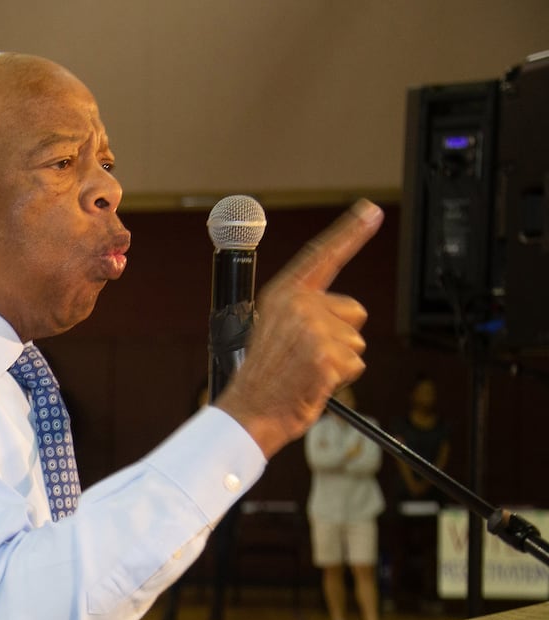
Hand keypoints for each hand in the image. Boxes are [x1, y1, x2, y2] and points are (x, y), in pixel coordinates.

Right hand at [216, 200, 382, 457]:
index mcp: (283, 295)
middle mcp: (299, 306)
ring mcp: (313, 330)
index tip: (369, 210)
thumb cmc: (263, 377)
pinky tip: (315, 382)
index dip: (349, 232)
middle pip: (353, 312)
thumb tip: (349, 313)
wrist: (250, 410)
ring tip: (308, 371)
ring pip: (356, 341)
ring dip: (339, 361)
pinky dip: (340, 378)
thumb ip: (306, 312)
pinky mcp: (326, 355)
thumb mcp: (276, 330)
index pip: (322, 256)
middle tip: (309, 356)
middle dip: (342, 335)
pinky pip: (355, 364)